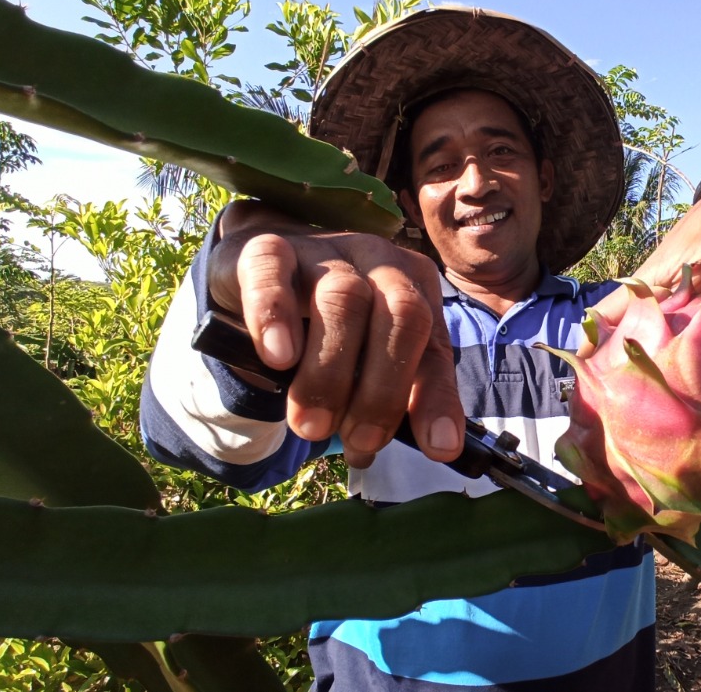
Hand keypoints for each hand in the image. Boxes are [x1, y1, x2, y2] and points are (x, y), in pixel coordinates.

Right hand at [208, 200, 463, 467]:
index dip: (437, 400)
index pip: (436, 348)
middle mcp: (379, 261)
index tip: (439, 448)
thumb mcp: (367, 364)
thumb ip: (393, 399)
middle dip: (383, 391)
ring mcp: (325, 250)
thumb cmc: (326, 330)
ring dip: (330, 372)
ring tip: (311, 426)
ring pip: (343, 298)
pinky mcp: (269, 248)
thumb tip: (408, 451)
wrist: (261, 277)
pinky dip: (276, 315)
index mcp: (415, 288)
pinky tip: (278, 357)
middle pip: (402, 315)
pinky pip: (273, 273)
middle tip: (358, 442)